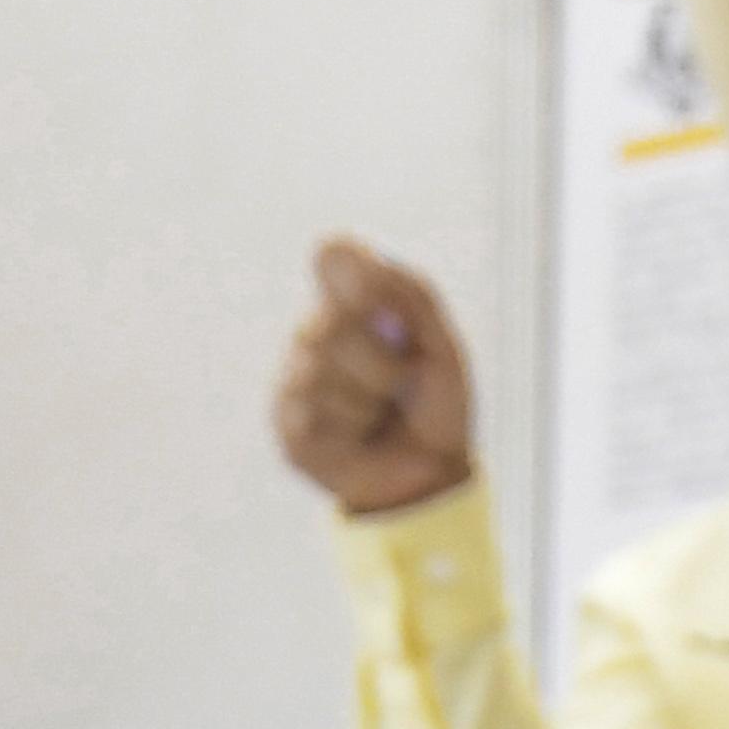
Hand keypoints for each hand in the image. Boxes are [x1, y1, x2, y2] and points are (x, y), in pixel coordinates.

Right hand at [279, 239, 478, 513]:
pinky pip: (307, 412)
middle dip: (380, 362)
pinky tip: (358, 436)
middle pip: (328, 322)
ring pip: (314, 371)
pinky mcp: (287, 424)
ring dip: (366, 400)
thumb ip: (408, 294)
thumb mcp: (441, 344)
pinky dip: (347, 428)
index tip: (379, 300)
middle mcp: (318, 332)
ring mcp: (297, 377)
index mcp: (355, 302)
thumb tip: (351, 254)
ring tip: (380, 413)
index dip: (354, 274)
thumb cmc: (436, 403)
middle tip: (402, 384)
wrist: (434, 474)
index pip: (334, 256)